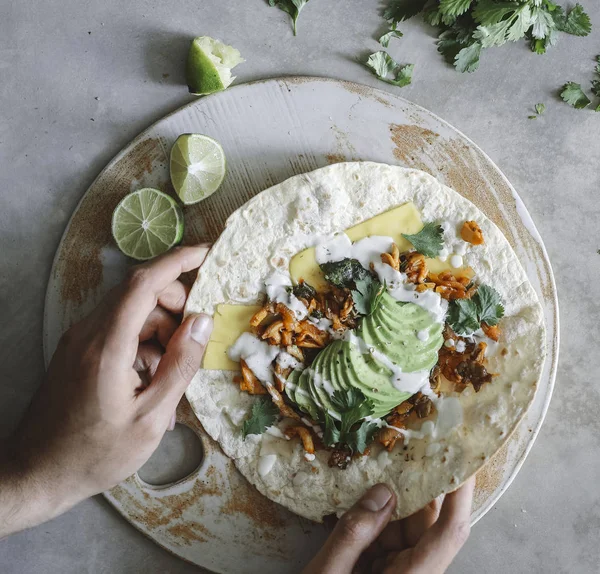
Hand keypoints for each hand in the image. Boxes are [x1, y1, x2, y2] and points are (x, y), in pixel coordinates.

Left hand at [0, 246, 212, 537]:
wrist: (37, 473)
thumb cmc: (96, 453)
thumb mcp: (151, 417)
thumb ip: (180, 366)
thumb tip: (203, 322)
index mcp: (107, 345)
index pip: (143, 283)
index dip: (178, 261)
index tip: (206, 253)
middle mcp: (89, 332)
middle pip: (139, 293)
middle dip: (175, 305)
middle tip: (196, 338)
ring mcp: (79, 340)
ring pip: (131, 312)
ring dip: (160, 330)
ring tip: (172, 374)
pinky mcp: (78, 351)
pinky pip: (119, 330)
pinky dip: (143, 343)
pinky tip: (151, 380)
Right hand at [305, 477, 474, 573]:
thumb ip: (355, 532)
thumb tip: (383, 491)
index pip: (448, 533)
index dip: (460, 495)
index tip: (464, 460)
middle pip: (428, 524)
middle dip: (418, 486)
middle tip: (409, 447)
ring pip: (409, 526)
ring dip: (395, 499)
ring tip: (381, 466)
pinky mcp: (388, 572)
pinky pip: (391, 537)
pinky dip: (379, 516)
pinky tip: (364, 497)